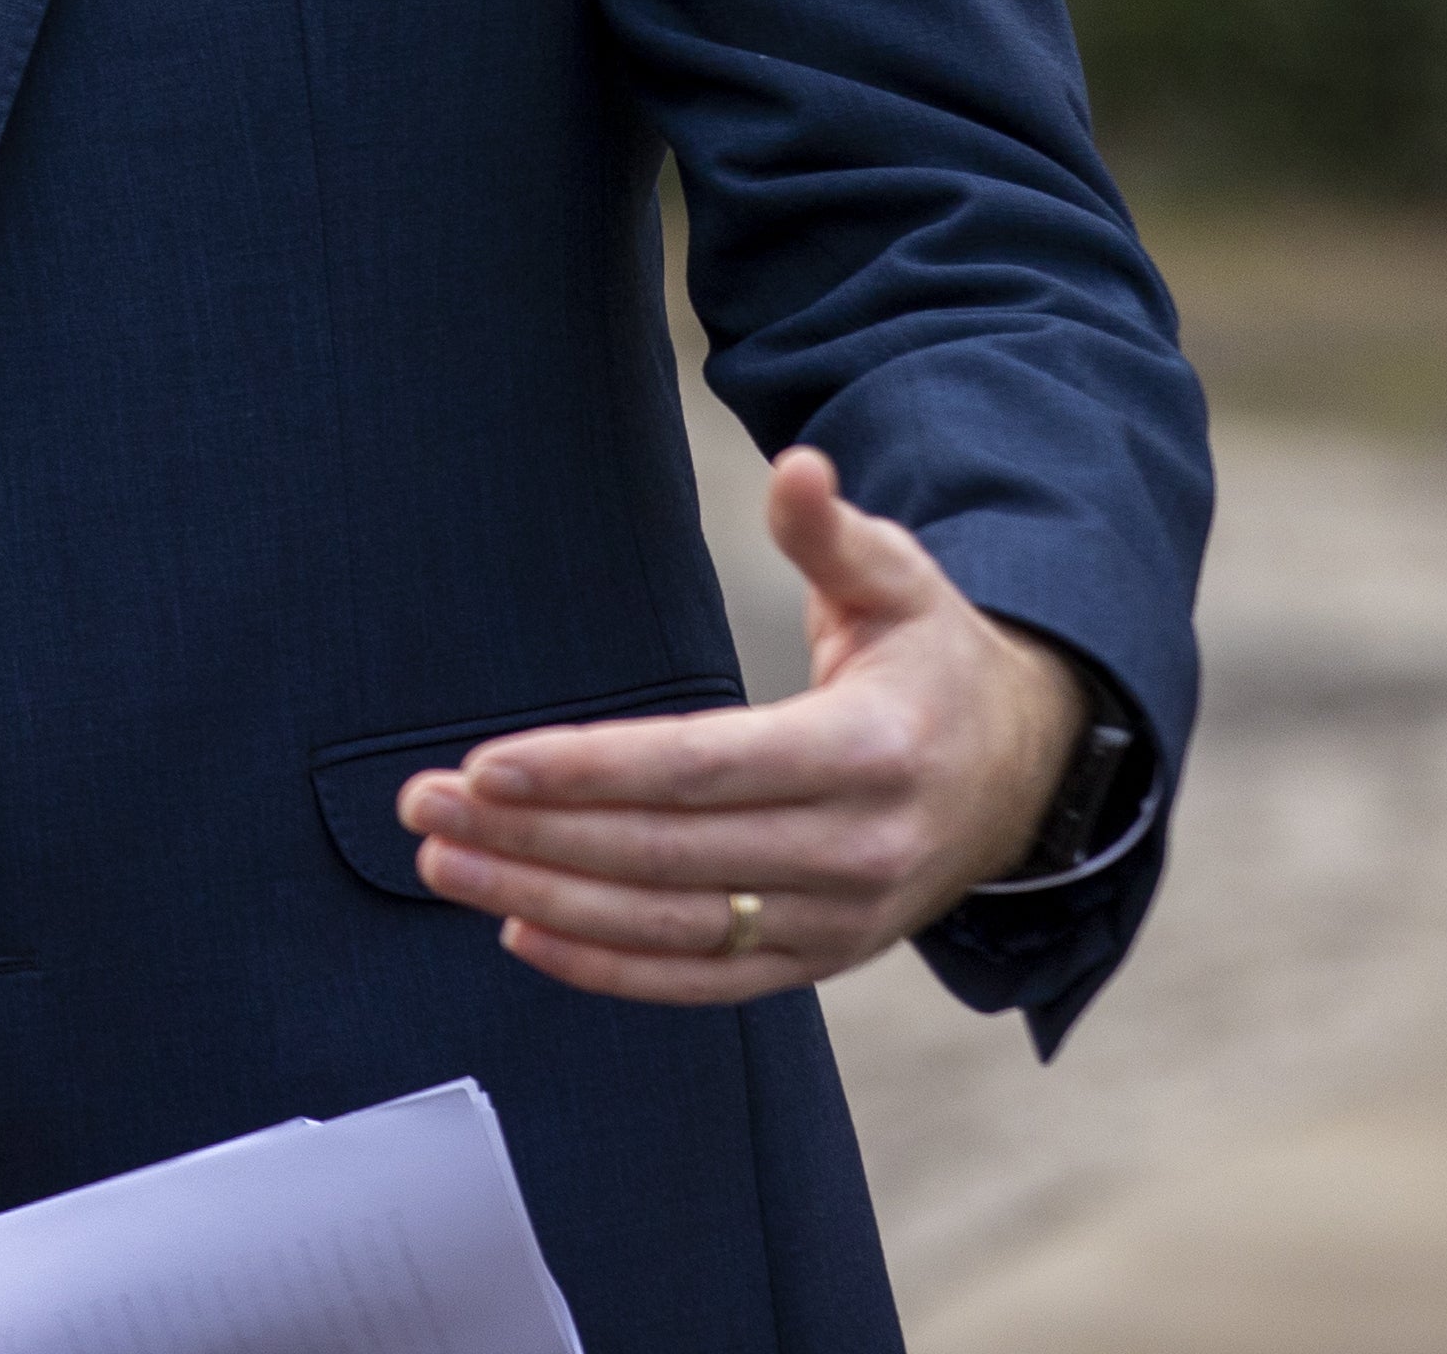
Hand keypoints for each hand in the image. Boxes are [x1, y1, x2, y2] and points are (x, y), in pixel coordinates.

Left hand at [396, 444, 1086, 1002]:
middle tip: (424, 807)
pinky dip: (610, 968)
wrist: (1023, 776)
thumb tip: (799, 467)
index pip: (703, 769)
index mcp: (871, 752)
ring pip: (672, 926)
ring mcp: (840, 922)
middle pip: (668, 855)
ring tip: (444, 866)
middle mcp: (856, 853)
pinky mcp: (820, 961)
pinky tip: (521, 932)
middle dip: (535, 836)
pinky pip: (703, 980)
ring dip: (545, 901)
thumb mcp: (901, 580)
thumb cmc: (934, 658)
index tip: (489, 763)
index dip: (590, 770)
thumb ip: (832, 533)